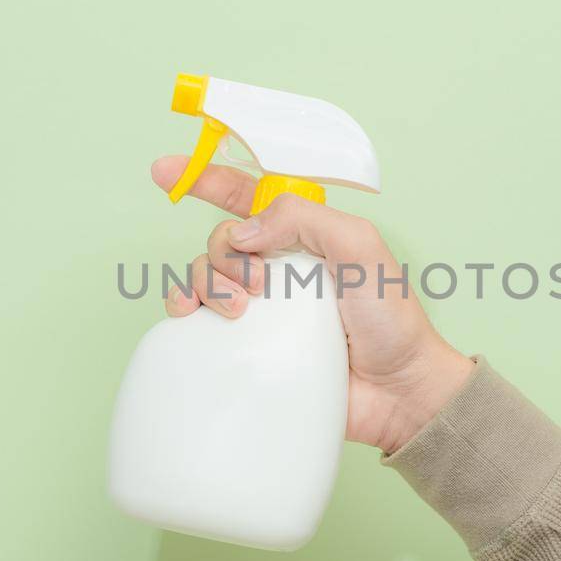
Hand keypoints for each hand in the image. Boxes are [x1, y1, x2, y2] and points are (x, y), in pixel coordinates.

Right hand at [150, 156, 473, 452]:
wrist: (395, 391)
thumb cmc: (391, 320)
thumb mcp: (361, 247)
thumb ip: (305, 219)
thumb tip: (244, 229)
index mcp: (303, 236)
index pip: (247, 197)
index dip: (205, 179)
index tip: (164, 169)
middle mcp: (277, 267)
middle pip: (221, 240)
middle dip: (223, 252)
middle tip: (257, 285)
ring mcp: (260, 309)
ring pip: (205, 276)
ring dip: (207, 283)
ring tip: (239, 310)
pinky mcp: (247, 346)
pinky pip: (199, 321)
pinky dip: (186, 311)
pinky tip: (192, 318)